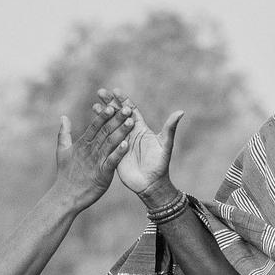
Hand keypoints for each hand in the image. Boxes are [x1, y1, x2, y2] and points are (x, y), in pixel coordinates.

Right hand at [54, 104, 132, 211]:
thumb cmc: (65, 174)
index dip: (104, 115)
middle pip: (105, 131)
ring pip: (110, 143)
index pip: (95, 126)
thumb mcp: (62, 151)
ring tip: (131, 121)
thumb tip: (63, 117)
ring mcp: (96, 161)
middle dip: (117, 119)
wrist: (66, 196)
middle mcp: (90, 150)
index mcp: (83, 144)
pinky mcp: (102, 174)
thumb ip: (64, 133)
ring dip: (121, 132)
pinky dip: (119, 153)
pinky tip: (127, 144)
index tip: (113, 104)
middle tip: (128, 108)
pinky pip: (112, 161)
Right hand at [96, 88, 183, 205]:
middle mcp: (130, 133)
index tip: (115, 90)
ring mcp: (121, 142)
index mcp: (141, 128)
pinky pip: (106, 141)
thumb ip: (170, 128)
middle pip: (118, 114)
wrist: (151, 183)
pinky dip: (99, 132)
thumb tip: (181, 111)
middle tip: (100, 92)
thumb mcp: (165, 145)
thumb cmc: (160, 164)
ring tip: (93, 106)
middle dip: (109, 103)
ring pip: (109, 125)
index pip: (130, 110)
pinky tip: (93, 126)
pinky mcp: (114, 152)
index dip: (123, 100)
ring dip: (102, 115)